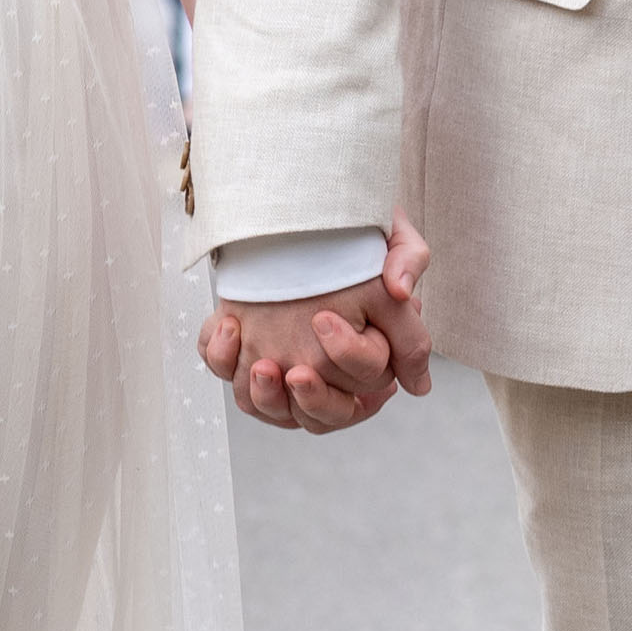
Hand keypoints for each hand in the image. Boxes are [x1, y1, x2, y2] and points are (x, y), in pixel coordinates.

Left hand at [202, 222, 434, 432]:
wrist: (305, 212)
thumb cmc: (353, 236)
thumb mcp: (395, 241)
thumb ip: (409, 266)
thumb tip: (408, 306)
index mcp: (366, 359)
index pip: (364, 389)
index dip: (349, 360)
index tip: (325, 321)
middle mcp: (322, 371)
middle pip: (318, 417)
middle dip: (310, 400)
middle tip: (298, 373)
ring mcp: (278, 364)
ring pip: (266, 407)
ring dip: (261, 393)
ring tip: (262, 364)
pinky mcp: (241, 349)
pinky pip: (224, 370)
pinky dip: (222, 357)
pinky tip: (231, 329)